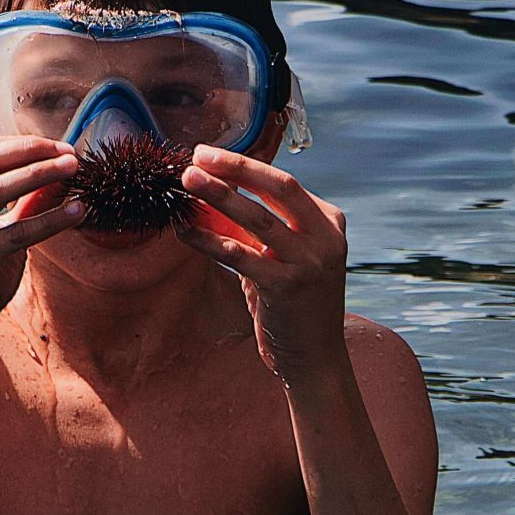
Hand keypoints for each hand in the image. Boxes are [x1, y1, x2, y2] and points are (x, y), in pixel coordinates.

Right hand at [0, 135, 81, 361]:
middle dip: (31, 151)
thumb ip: (23, 204)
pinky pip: (14, 234)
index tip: (60, 147)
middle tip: (70, 153)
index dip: (23, 145)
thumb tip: (60, 174)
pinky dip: (48, 221)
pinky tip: (76, 213)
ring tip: (73, 169)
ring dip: (38, 174)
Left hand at [175, 145, 349, 384]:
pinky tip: (185, 230)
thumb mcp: (282, 258)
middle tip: (198, 156)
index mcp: (329, 223)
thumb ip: (255, 229)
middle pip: (279, 187)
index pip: (283, 184)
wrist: (315, 358)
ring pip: (258, 218)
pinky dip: (209, 240)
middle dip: (237, 167)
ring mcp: (309, 262)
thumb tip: (209, 198)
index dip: (244, 166)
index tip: (208, 155)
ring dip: (219, 196)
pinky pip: (240, 255)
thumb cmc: (294, 304)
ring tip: (188, 181)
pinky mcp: (287, 286)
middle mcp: (325, 238)